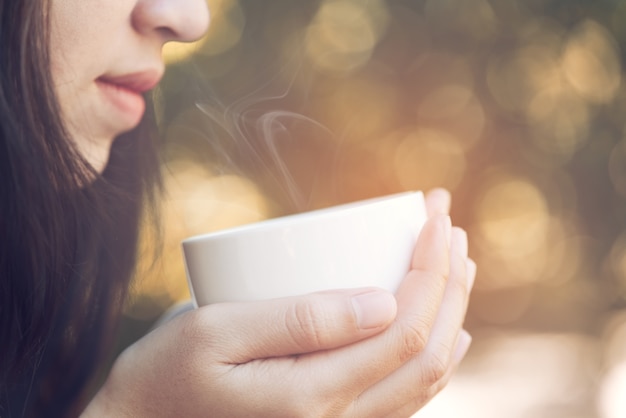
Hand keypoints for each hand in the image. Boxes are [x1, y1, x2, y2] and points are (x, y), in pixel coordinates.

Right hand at [83, 189, 474, 416]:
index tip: (435, 216)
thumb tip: (383, 301)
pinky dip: (436, 356)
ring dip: (451, 314)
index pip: (404, 327)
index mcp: (314, 396)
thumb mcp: (215, 334)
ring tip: (457, 263)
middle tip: (449, 227)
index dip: (431, 267)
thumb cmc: (167, 374)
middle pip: (427, 351)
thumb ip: (299, 321)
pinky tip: (449, 329)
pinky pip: (405, 396)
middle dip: (450, 282)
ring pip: (426, 377)